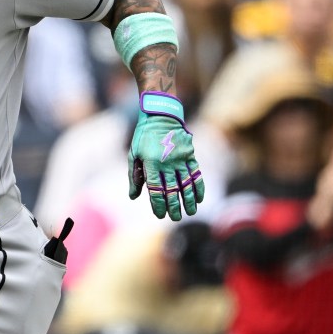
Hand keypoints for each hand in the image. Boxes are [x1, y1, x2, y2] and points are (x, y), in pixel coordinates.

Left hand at [128, 92, 204, 220]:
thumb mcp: (134, 154)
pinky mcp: (190, 155)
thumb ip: (134, 176)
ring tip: (191, 212)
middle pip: (172, 190)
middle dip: (174, 206)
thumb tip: (133, 196)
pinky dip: (198, 187)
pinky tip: (199, 198)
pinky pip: (196, 174)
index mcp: (151, 163)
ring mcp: (181, 159)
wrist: (160, 116)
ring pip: (186, 184)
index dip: (158, 205)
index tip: (160, 215)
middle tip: (176, 217)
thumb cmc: (144, 137)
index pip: (155, 190)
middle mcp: (167, 163)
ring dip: (189, 200)